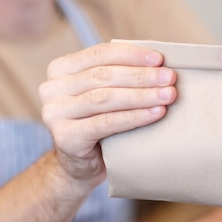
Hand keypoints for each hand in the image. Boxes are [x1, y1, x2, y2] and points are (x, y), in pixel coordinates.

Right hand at [39, 43, 176, 186]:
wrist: (80, 167)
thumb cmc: (98, 126)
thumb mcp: (103, 94)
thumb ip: (118, 75)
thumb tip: (159, 61)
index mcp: (60, 69)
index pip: (100, 54)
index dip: (132, 54)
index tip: (160, 59)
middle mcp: (51, 88)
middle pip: (104, 76)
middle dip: (141, 76)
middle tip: (170, 78)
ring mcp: (54, 113)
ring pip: (105, 98)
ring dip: (141, 95)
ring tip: (167, 95)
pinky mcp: (65, 136)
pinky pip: (106, 123)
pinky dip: (134, 117)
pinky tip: (155, 113)